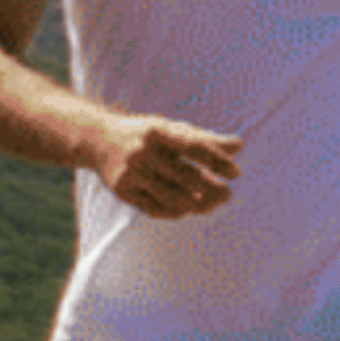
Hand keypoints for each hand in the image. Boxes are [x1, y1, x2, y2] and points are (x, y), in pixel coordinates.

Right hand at [92, 117, 241, 219]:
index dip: (217, 161)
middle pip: (185, 176)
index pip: (194, 147)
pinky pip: (154, 208)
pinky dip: (174, 211)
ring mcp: (130, 172)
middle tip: (227, 194)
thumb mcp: (172, 130)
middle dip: (211, 187)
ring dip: (197, 204)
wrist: (100, 140)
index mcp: (157, 131)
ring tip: (212, 204)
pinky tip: (188, 209)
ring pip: (171, 197)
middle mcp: (141, 151)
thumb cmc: (147, 135)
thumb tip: (239, 145)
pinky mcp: (122, 190)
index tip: (236, 173)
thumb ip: (204, 139)